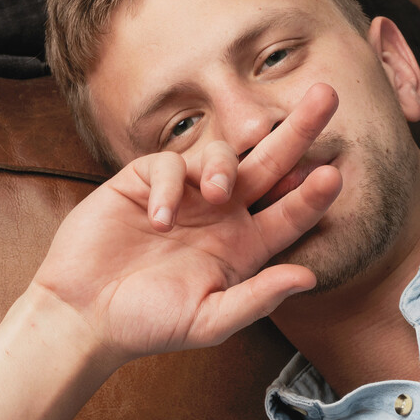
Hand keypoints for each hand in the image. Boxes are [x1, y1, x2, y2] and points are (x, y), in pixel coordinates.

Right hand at [31, 83, 343, 365]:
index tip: (334, 174)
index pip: (291, 213)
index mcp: (245, 248)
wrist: (85, 315)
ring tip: (216, 195)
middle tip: (328, 95)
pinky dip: (169, 186)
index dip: (313, 194)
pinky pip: (169, 165)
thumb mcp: (210, 321)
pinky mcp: (144, 182)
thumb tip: (307, 277)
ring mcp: (185, 195)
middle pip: (270, 163)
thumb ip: (257, 300)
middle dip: (299, 130)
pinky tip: (157, 219)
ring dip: (225, 167)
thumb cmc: (149, 324)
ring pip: (222, 155)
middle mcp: (221, 215)